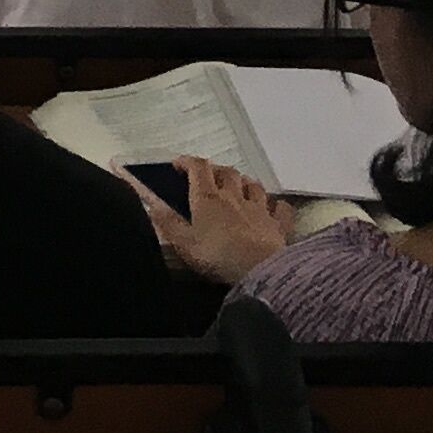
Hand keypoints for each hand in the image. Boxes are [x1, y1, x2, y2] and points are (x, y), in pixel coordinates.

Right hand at [141, 155, 295, 281]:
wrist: (259, 271)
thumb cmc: (217, 256)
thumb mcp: (184, 243)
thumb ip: (168, 223)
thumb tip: (152, 204)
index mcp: (208, 199)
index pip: (198, 168)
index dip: (188, 161)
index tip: (178, 164)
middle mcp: (234, 197)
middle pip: (228, 172)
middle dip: (217, 171)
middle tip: (209, 179)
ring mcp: (260, 209)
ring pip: (254, 185)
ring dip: (245, 183)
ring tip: (239, 189)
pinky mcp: (279, 225)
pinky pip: (281, 208)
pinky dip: (277, 205)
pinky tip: (274, 207)